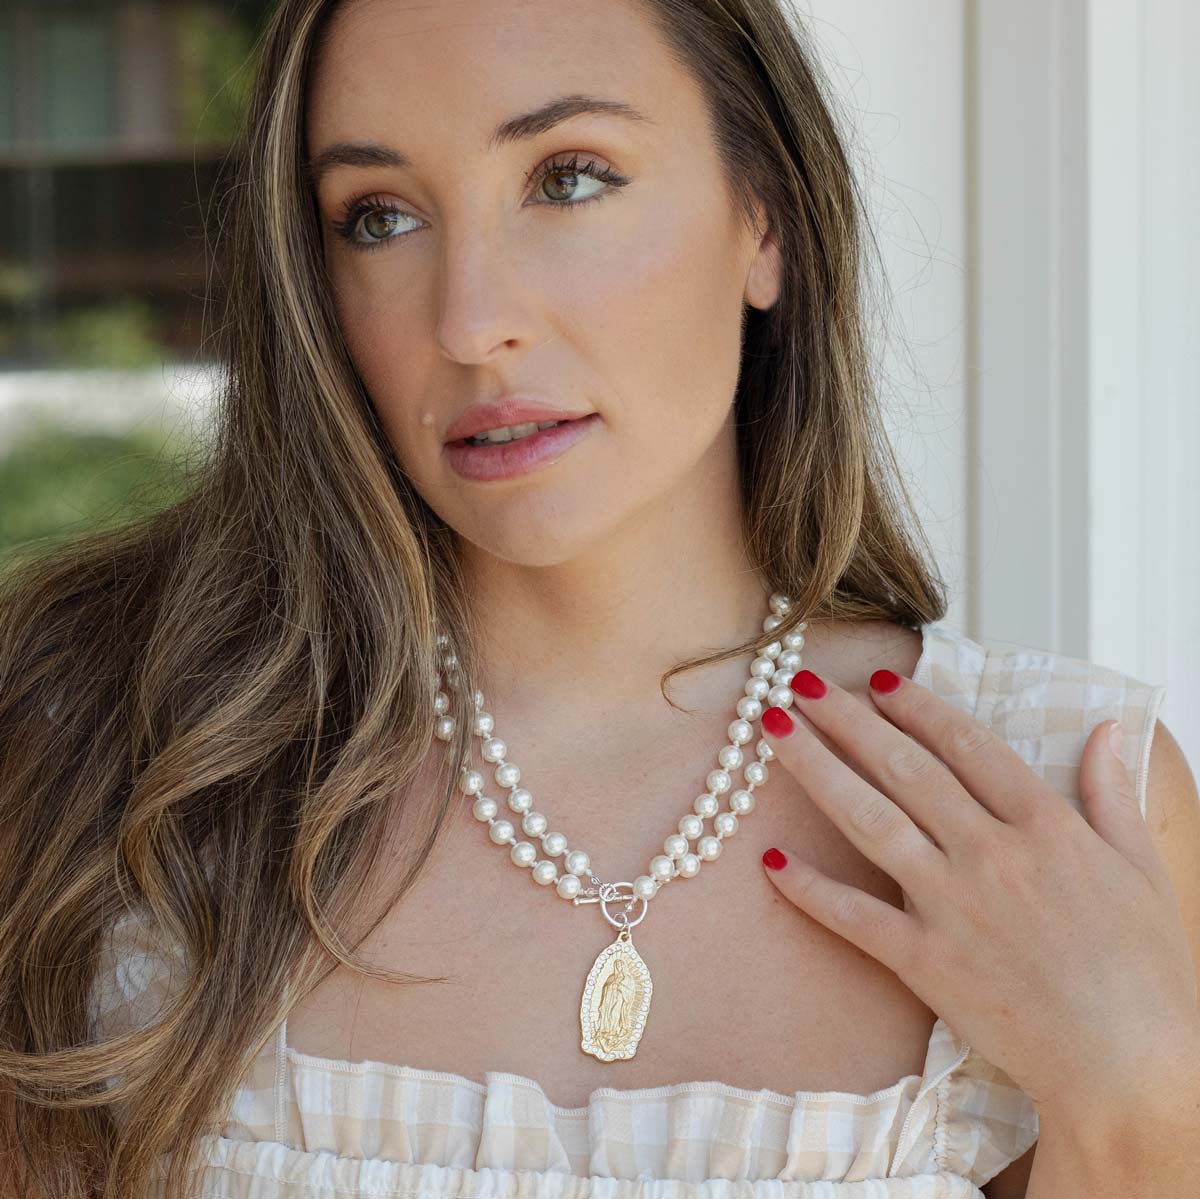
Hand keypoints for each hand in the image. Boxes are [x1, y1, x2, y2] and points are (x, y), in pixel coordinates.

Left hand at [756, 666, 1199, 1121]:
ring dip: (816, 769)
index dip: (918, 707)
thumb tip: (1108, 729)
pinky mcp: (925, 962)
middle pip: (905, 769)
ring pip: (869, 820)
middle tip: (800, 680)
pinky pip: (854, 917)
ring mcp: (951, 905)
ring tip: (773, 730)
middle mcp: (991, 854)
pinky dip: (809, 889)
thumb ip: (1114, 795)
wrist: (1133, 1072)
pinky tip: (770, 860)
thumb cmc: (1150, 976)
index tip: (878, 680)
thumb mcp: (1144, 872)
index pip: (968, 746)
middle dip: (847, 719)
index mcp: (1047, 827)